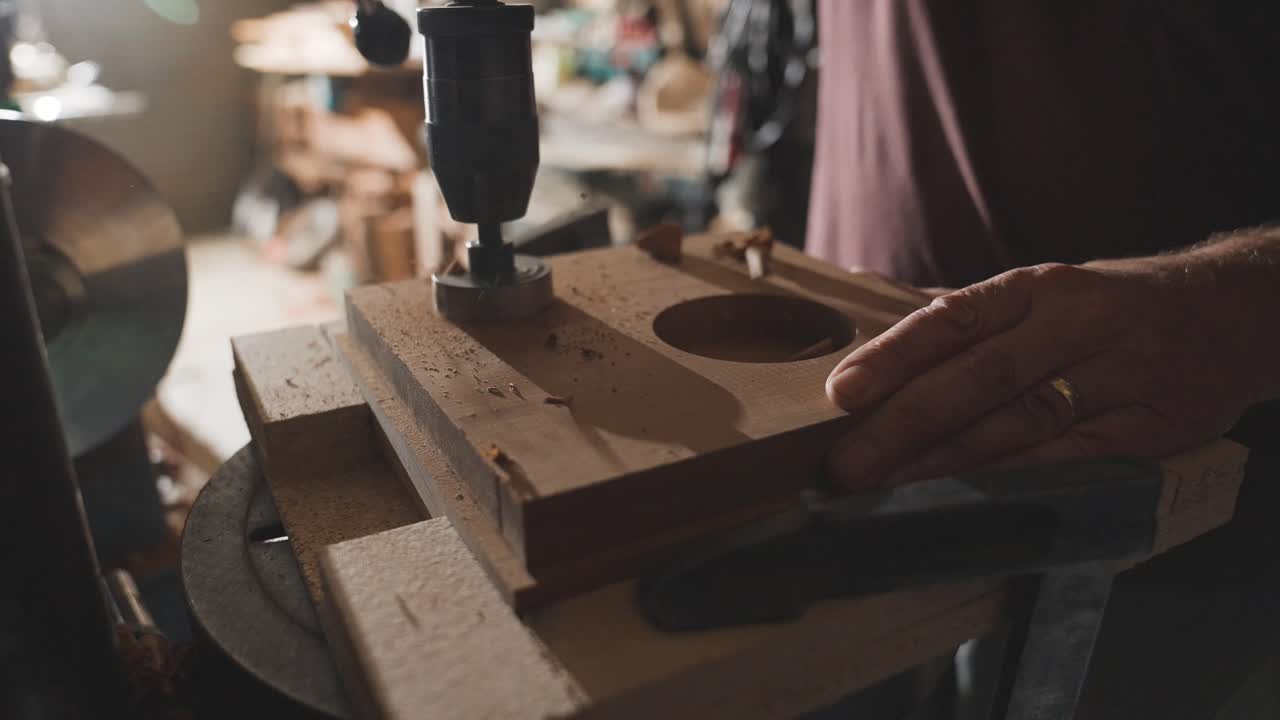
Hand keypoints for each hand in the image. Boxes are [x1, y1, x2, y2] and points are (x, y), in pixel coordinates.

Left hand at [824, 256, 1267, 490]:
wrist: (1232, 312)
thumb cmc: (1109, 307)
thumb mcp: (1043, 291)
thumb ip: (963, 312)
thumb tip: (870, 305)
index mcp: (1038, 288)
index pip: (954, 317)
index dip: (894, 355)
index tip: (841, 392)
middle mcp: (1075, 325)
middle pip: (980, 377)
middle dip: (905, 423)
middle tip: (845, 464)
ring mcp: (1118, 377)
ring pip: (1021, 424)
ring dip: (947, 463)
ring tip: (886, 491)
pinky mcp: (1151, 429)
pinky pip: (1071, 461)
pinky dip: (1014, 482)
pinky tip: (964, 500)